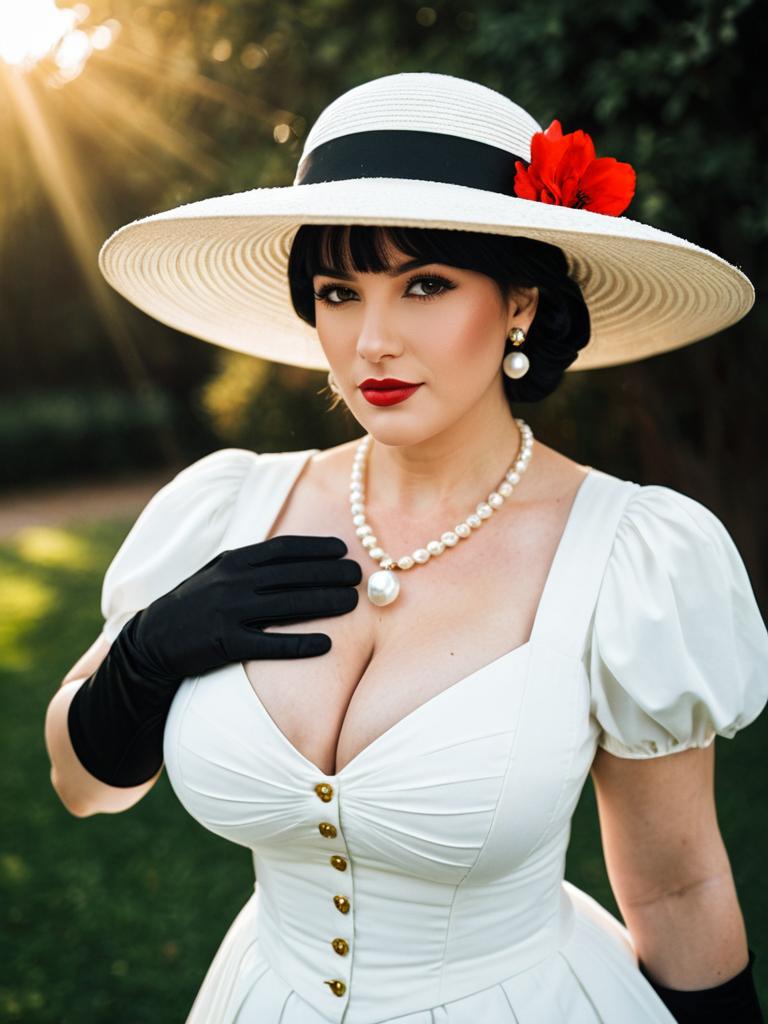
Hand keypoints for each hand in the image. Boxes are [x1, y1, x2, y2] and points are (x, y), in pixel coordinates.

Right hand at [131, 534, 361, 679]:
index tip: (343, 551)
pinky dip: (300, 644)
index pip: (283, 549)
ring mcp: (228, 612)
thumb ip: (252, 563)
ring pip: (288, 605)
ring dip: (325, 603)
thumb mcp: (218, 573)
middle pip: (293, 575)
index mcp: (233, 561)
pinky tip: (325, 644)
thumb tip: (296, 555)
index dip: (316, 548)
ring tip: (352, 603)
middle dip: (330, 574)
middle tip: (358, 577)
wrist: (153, 640)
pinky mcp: (225, 643)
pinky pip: (270, 644)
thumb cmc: (196, 603)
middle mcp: (233, 582)